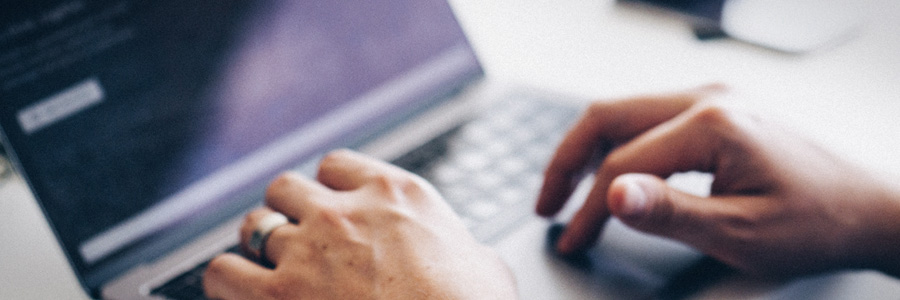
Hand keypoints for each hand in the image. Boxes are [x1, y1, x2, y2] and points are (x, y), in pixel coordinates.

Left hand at [204, 149, 516, 298]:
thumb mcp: (484, 266)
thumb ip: (461, 247)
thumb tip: (470, 257)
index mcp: (396, 194)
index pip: (336, 164)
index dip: (327, 187)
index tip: (330, 205)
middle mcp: (345, 212)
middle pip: (286, 186)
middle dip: (286, 210)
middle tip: (294, 237)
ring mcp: (307, 250)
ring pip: (253, 223)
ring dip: (257, 243)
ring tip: (262, 263)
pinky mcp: (277, 294)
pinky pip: (222, 271)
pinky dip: (226, 280)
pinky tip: (238, 290)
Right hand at [536, 85, 899, 277]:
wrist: (870, 208)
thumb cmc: (817, 223)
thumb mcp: (741, 232)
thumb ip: (671, 212)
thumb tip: (612, 194)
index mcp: (714, 123)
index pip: (625, 164)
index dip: (590, 208)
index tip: (574, 241)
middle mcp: (709, 98)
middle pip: (608, 117)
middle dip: (567, 162)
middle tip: (546, 205)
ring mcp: (713, 98)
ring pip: (624, 113)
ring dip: (589, 150)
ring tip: (567, 192)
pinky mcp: (717, 109)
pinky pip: (649, 119)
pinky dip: (618, 146)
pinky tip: (611, 174)